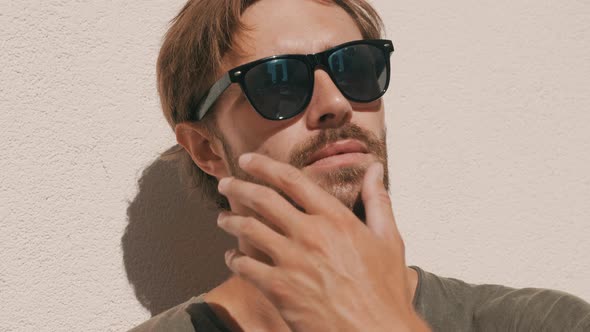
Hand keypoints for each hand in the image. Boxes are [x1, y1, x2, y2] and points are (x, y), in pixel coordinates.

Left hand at [216, 153, 429, 331]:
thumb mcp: (388, 240)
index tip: (248, 160)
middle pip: (262, 199)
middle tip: (224, 184)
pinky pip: (245, 267)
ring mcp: (292, 261)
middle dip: (237, 187)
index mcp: (335, 218)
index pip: (291, 180)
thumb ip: (377, 200)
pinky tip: (232, 257)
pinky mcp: (279, 288)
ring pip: (248, 229)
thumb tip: (376, 169)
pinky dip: (234, 259)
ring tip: (222, 218)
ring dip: (230, 221)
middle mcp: (310, 233)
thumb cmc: (384, 291)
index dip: (264, 165)